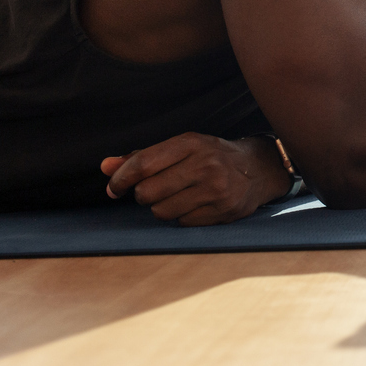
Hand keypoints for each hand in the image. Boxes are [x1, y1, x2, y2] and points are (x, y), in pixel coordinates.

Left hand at [101, 132, 292, 225]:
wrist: (259, 168)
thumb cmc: (211, 156)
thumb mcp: (181, 148)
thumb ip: (142, 157)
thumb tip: (106, 167)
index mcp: (191, 143)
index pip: (143, 164)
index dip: (120, 179)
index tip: (114, 188)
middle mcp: (206, 164)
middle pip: (147, 192)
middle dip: (144, 195)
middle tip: (157, 189)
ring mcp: (217, 189)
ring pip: (162, 211)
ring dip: (162, 207)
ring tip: (178, 196)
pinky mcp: (224, 211)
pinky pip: (182, 223)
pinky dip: (182, 216)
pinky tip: (195, 204)